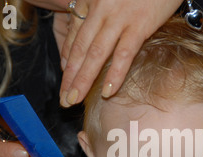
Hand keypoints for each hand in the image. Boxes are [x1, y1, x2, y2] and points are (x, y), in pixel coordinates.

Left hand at [59, 0, 183, 106]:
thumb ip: (101, 14)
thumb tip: (97, 39)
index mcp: (92, 2)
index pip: (75, 38)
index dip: (68, 62)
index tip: (64, 81)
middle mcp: (100, 9)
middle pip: (81, 49)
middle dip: (70, 77)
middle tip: (63, 100)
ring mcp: (119, 18)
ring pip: (96, 54)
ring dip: (84, 79)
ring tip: (74, 100)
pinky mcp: (139, 24)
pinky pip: (124, 53)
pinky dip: (115, 74)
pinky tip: (107, 91)